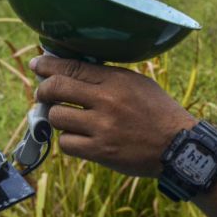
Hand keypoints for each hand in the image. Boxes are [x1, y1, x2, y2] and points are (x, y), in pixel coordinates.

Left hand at [30, 56, 196, 176]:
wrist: (178, 145)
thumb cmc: (159, 112)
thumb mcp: (139, 84)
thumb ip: (109, 77)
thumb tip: (75, 72)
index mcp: (117, 80)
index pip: (72, 67)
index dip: (48, 65)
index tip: (38, 64)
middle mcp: (107, 101)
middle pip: (56, 89)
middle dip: (43, 91)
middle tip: (43, 94)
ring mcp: (102, 127)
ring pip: (57, 117)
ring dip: (58, 118)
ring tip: (69, 119)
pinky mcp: (100, 151)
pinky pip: (66, 144)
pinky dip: (69, 141)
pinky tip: (79, 138)